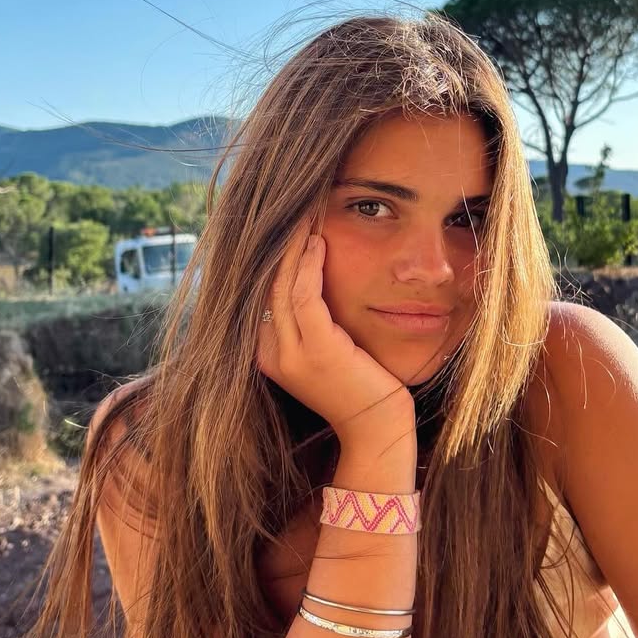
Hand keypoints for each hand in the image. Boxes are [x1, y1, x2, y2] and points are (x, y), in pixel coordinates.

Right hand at [255, 218, 413, 438]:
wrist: (378, 429)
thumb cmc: (360, 386)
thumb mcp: (325, 352)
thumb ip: (309, 324)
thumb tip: (308, 281)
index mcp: (268, 355)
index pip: (259, 294)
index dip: (270, 257)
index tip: (285, 224)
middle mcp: (271, 354)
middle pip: (265, 285)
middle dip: (278, 245)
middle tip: (292, 208)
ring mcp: (291, 355)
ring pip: (281, 286)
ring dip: (292, 246)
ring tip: (304, 216)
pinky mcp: (318, 351)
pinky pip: (304, 297)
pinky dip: (308, 266)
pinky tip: (317, 242)